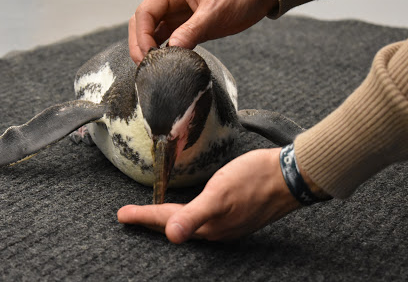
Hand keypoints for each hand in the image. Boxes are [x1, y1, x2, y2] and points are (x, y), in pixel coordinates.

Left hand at [117, 148, 300, 242]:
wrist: (290, 176)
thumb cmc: (255, 181)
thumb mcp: (221, 194)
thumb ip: (195, 214)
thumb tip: (171, 236)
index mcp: (209, 226)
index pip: (166, 222)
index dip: (142, 218)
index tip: (121, 215)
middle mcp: (215, 229)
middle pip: (174, 226)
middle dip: (149, 222)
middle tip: (129, 217)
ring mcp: (227, 223)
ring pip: (187, 223)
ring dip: (166, 219)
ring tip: (149, 214)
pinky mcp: (235, 213)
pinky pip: (201, 217)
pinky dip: (185, 213)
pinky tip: (186, 207)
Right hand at [128, 0, 278, 63]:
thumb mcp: (217, 11)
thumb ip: (193, 30)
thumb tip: (172, 49)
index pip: (145, 12)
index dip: (141, 36)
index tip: (148, 56)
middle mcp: (172, 1)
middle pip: (143, 23)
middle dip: (140, 45)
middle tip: (146, 67)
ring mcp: (180, 14)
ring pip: (155, 33)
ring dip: (151, 50)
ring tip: (155, 69)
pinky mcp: (190, 26)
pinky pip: (171, 40)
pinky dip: (166, 52)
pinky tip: (169, 64)